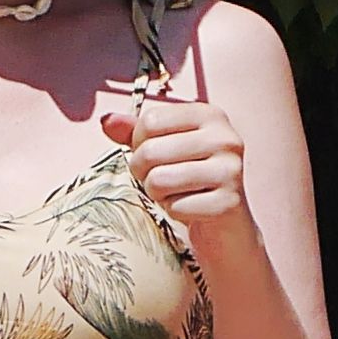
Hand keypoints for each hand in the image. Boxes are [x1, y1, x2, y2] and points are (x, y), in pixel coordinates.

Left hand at [100, 84, 255, 246]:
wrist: (225, 223)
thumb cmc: (192, 182)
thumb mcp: (165, 149)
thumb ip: (136, 133)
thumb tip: (107, 121)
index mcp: (209, 115)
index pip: (150, 120)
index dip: (139, 144)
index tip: (155, 156)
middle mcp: (225, 137)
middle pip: (150, 151)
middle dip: (144, 173)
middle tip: (163, 180)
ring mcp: (230, 169)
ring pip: (159, 180)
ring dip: (159, 194)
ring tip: (177, 193)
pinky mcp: (228, 202)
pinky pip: (176, 207)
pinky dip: (175, 212)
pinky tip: (191, 208)